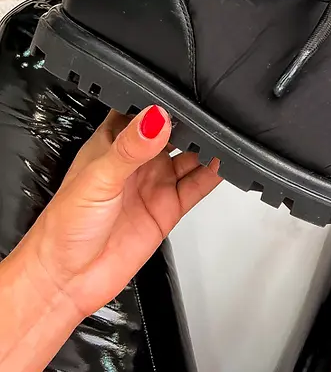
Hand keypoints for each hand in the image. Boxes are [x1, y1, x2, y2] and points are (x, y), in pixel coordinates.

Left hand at [18, 106, 220, 319]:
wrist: (67, 280)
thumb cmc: (64, 227)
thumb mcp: (97, 178)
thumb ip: (130, 148)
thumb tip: (155, 119)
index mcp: (113, 143)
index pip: (143, 110)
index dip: (162, 99)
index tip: (184, 91)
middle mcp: (136, 161)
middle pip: (173, 132)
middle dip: (193, 121)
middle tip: (213, 111)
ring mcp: (154, 183)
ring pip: (190, 156)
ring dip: (207, 145)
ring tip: (224, 133)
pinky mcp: (168, 208)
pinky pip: (198, 185)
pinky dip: (214, 173)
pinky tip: (224, 162)